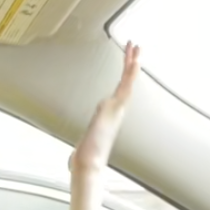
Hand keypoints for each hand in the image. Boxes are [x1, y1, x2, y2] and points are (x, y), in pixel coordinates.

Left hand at [67, 42, 139, 209]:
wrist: (88, 163)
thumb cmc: (86, 158)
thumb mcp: (82, 147)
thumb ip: (81, 148)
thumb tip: (72, 160)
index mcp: (109, 115)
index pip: (118, 90)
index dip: (123, 77)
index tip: (128, 63)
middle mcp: (116, 111)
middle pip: (125, 82)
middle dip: (130, 63)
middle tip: (136, 46)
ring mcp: (117, 109)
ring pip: (127, 81)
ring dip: (132, 63)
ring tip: (137, 46)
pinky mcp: (115, 109)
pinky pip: (125, 87)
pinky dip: (131, 74)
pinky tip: (135, 61)